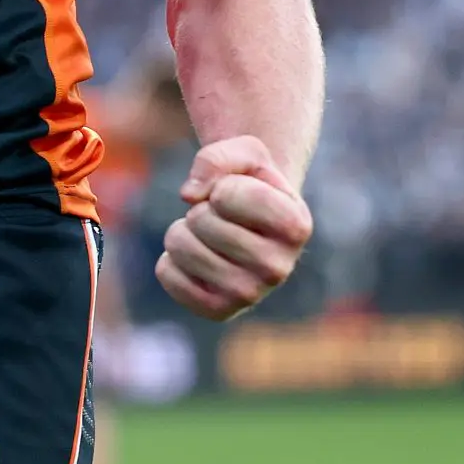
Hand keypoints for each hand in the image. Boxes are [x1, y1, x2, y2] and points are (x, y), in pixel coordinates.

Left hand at [156, 136, 312, 321]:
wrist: (252, 225)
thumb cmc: (250, 183)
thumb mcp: (245, 153)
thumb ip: (218, 158)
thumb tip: (189, 195)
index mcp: (296, 226)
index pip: (227, 195)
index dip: (222, 185)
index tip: (238, 193)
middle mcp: (279, 268)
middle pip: (201, 220)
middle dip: (201, 208)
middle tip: (220, 217)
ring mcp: (249, 295)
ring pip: (180, 246)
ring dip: (183, 230)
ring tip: (207, 236)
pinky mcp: (218, 310)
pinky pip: (167, 274)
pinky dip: (171, 259)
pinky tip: (198, 260)